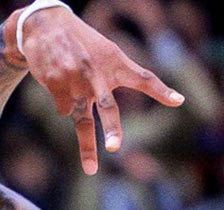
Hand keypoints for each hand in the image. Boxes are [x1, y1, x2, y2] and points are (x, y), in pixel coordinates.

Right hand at [15, 6, 182, 173]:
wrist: (44, 25)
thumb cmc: (84, 43)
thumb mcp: (109, 51)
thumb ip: (126, 74)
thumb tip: (164, 99)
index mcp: (115, 64)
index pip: (143, 78)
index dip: (161, 90)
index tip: (178, 100)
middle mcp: (96, 74)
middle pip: (107, 107)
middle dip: (110, 128)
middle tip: (114, 148)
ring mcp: (75, 81)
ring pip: (81, 120)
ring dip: (87, 147)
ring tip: (92, 169)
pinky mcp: (56, 85)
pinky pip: (63, 108)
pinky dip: (63, 102)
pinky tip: (58, 84)